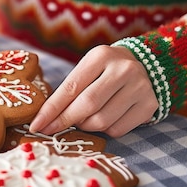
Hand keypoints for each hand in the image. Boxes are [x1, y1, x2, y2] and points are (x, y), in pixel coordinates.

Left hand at [28, 45, 157, 137]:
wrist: (143, 65)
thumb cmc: (104, 71)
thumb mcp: (86, 69)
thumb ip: (69, 90)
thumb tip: (44, 120)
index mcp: (100, 56)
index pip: (70, 88)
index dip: (51, 110)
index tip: (36, 125)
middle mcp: (123, 69)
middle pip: (87, 106)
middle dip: (65, 121)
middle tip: (52, 129)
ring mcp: (140, 87)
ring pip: (101, 121)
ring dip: (86, 125)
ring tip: (84, 117)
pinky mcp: (150, 105)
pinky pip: (118, 130)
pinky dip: (105, 130)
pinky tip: (105, 118)